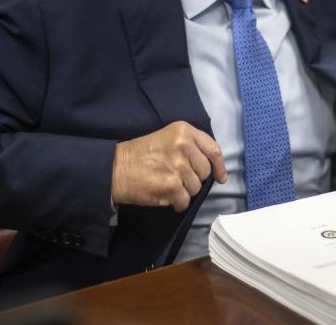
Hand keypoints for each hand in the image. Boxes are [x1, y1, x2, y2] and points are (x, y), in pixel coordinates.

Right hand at [111, 121, 226, 211]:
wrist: (115, 168)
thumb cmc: (140, 154)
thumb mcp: (168, 138)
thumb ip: (190, 146)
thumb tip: (212, 168)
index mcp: (184, 131)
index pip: (213, 150)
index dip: (219, 166)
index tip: (220, 177)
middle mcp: (184, 146)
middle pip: (205, 172)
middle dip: (194, 179)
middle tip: (177, 177)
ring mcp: (179, 166)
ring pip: (196, 188)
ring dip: (184, 191)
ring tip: (167, 184)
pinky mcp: (172, 186)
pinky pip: (185, 201)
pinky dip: (177, 203)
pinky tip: (165, 195)